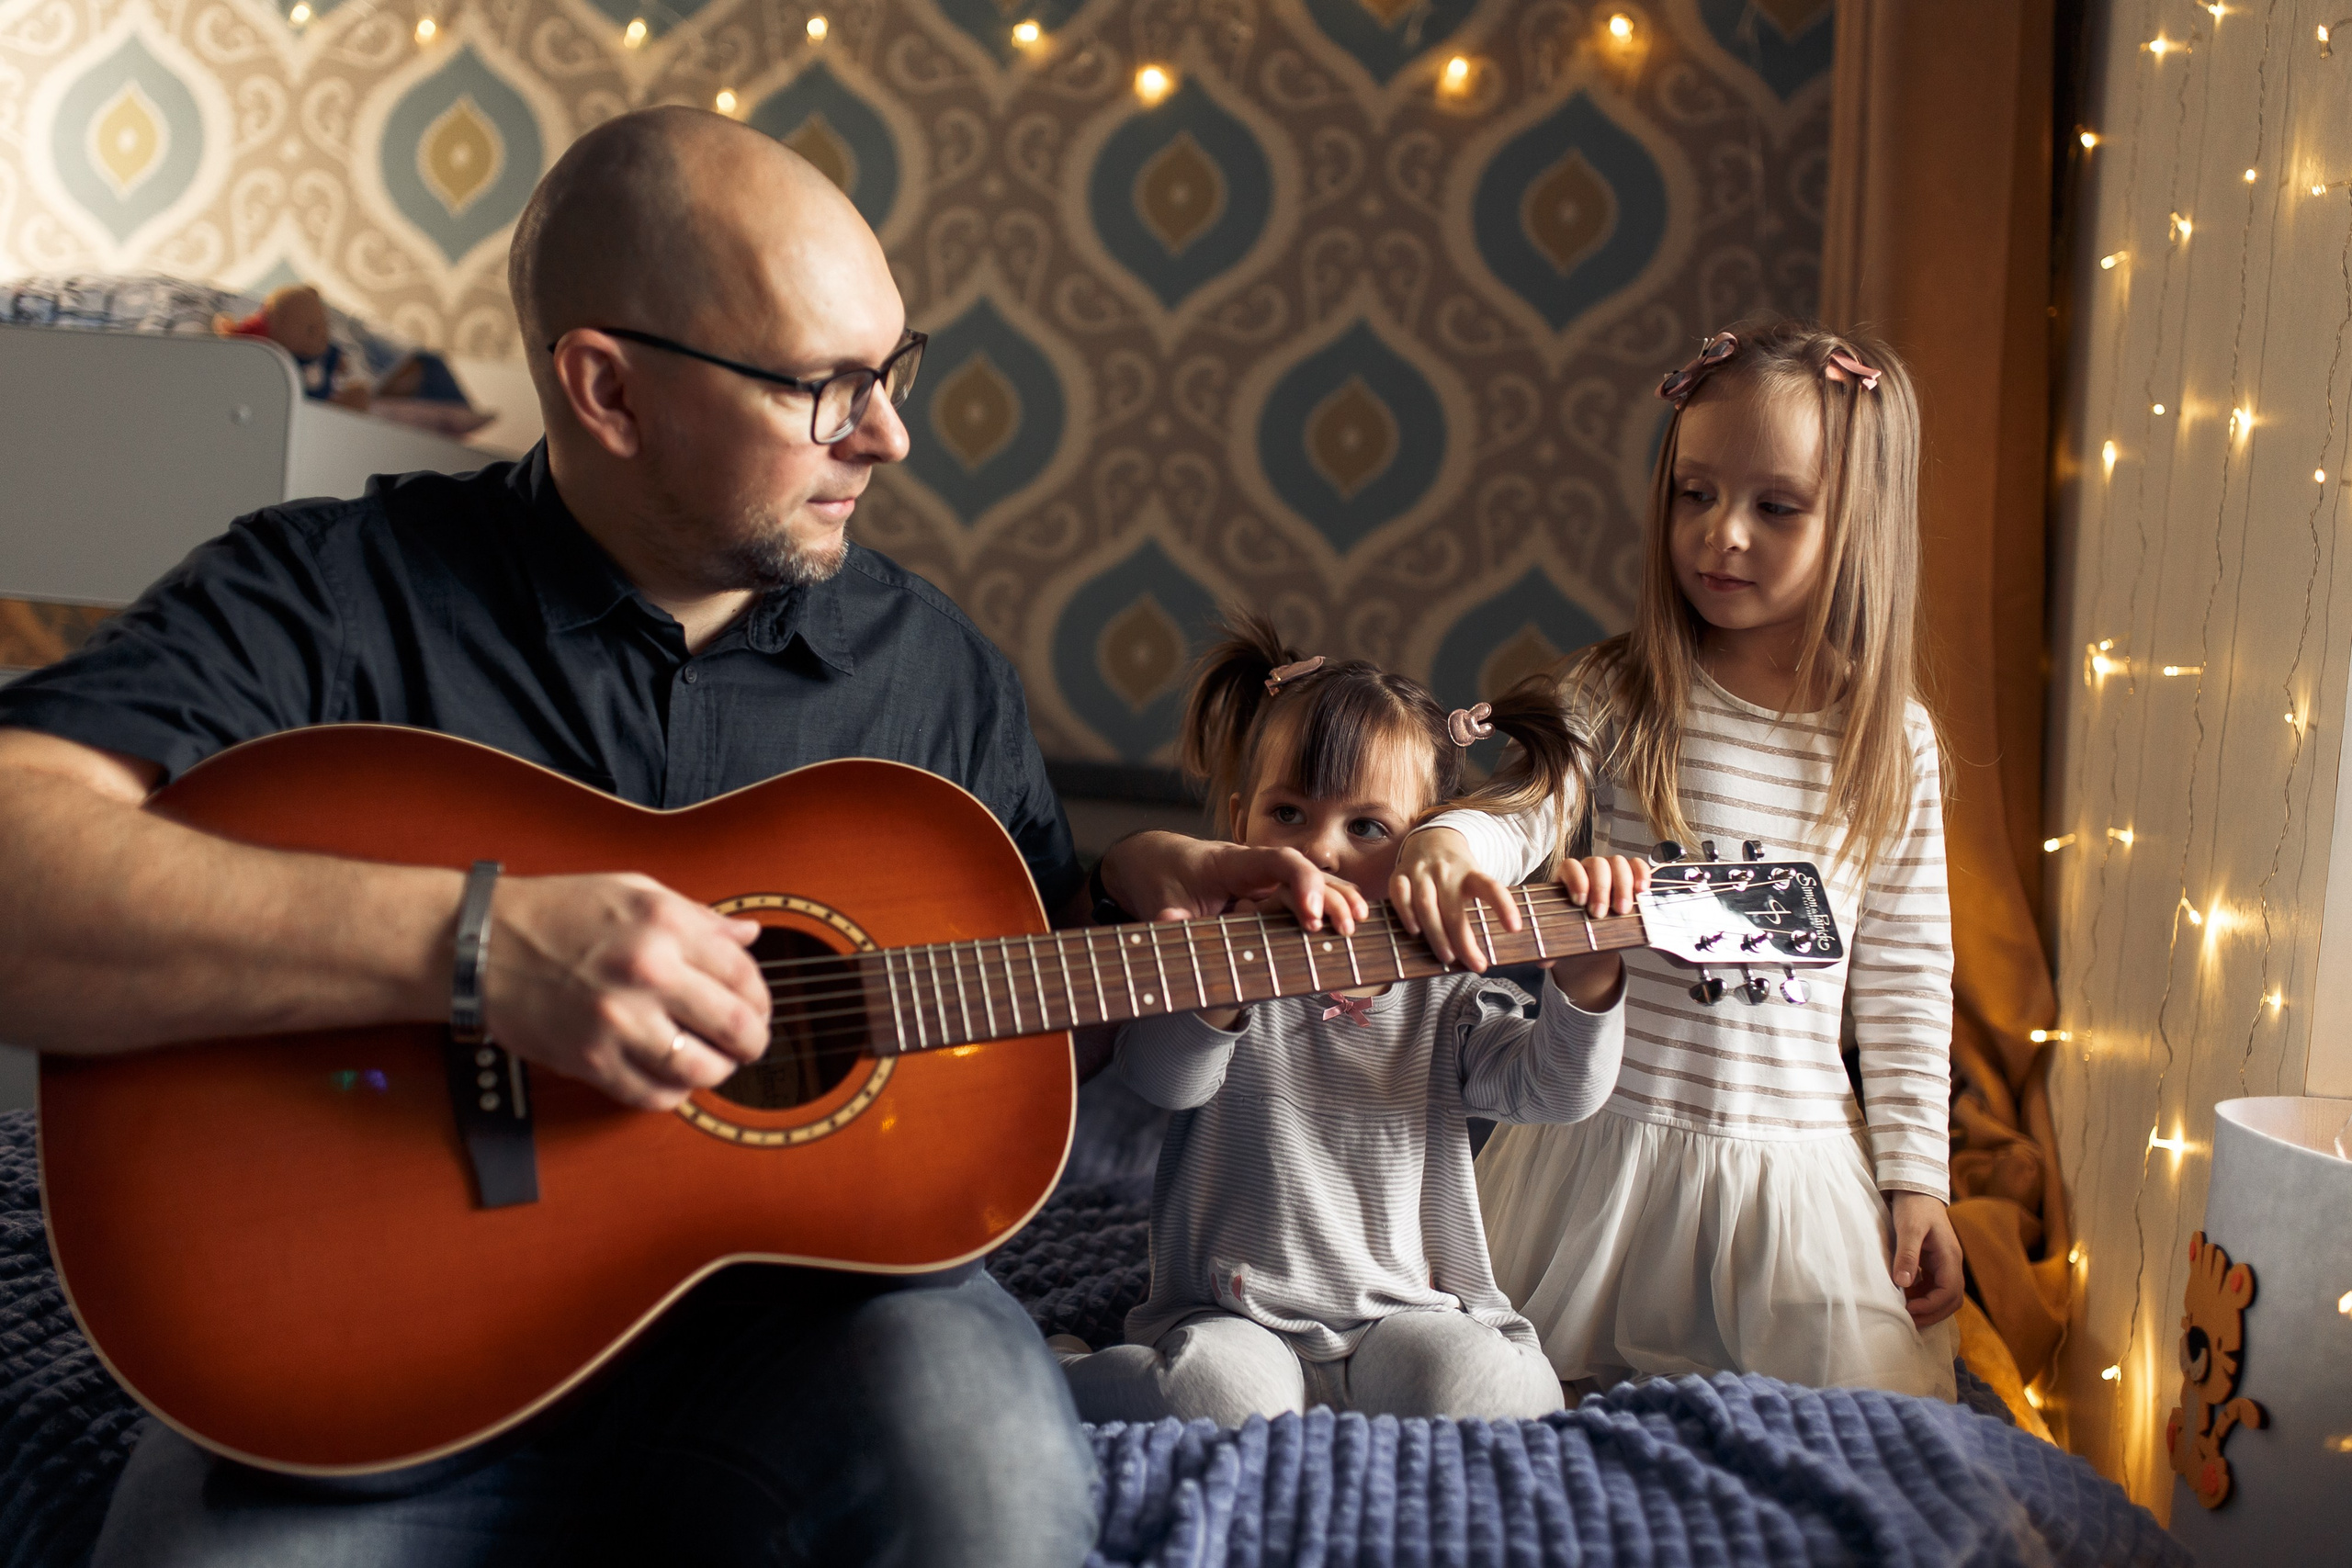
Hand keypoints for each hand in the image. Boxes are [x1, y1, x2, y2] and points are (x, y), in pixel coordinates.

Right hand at [483, 873, 770, 1110]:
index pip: (745, 975)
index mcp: (665, 925)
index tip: (757, 1009)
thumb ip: (699, 917)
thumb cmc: (558, 911)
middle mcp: (647, 971)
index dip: (762, 1000)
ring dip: (717, 1072)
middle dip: (753, 1043)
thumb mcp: (635, 892)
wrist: (480, 943)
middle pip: (737, 1027)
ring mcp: (618, 1020)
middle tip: (748, 1045)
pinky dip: (672, 1093)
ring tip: (711, 1062)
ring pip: (701, 1069)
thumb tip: (750, 936)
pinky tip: (671, 1077)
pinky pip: (652, 1095)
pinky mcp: (589, 1059)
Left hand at [1098, 831, 1367, 933]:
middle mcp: (1256, 866)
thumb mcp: (1158, 897)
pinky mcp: (1266, 892)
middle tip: (1344, 931)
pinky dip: (1329, 904)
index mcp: (1233, 863)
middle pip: (1305, 872)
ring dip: (1337, 900)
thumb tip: (1169, 924)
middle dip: (1329, 898)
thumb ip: (1166, 914)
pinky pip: (1304, 893)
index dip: (1302, 884)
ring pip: (1311, 881)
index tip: (1309, 917)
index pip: (1279, 862)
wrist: (1157, 860)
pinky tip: (1351, 919)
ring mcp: (1264, 878)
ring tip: (1359, 925)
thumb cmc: (1162, 876)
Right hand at [1389, 828, 1519, 969]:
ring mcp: (1421, 872)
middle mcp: (1446, 871)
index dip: (1504, 907)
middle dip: (1464, 941)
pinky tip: (1415, 932)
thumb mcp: (1475, 880)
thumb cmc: (1457, 873)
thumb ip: (1481, 907)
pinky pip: (1399, 896)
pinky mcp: (1399, 874)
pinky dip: (1406, 914)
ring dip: (1436, 934)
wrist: (1431, 838)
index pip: (1491, 888)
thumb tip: (1486, 950)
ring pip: (1426, 905)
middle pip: (1454, 909)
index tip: (1515, 928)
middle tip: (1476, 964)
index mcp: (1470, 873)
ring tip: (1447, 957)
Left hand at [1541, 853, 1648, 1008]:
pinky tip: (1642, 889)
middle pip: (1596, 864)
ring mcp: (1611, 870)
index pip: (1570, 866)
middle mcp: (1589, 869)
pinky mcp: (1630, 876)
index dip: (1576, 880)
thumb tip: (1543, 962)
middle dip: (1600, 888)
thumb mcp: (1561, 938)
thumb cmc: (1575, 930)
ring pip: (1617, 863)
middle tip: (1600, 913)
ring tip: (1623, 910)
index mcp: (1567, 878)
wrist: (1593, 934)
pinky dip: (1641, 873)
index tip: (1579, 901)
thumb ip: (1550, 947)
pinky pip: (1637, 865)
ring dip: (1622, 885)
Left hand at [1889, 1192, 1964, 1327]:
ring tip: (1905, 1313)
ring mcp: (1944, 1264)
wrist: (1916, 1189)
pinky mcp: (1934, 1263)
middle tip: (1908, 1321)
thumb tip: (1904, 1283)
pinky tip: (1905, 1298)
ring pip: (1944, 1296)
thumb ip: (1907, 1255)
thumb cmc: (1913, 1206)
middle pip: (1952, 1299)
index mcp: (1949, 1257)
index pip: (1950, 1292)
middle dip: (1932, 1313)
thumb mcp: (1908, 1228)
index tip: (1908, 1310)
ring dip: (1928, 1307)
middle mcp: (1951, 1263)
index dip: (1931, 1306)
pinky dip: (1922, 1297)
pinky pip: (1934, 1287)